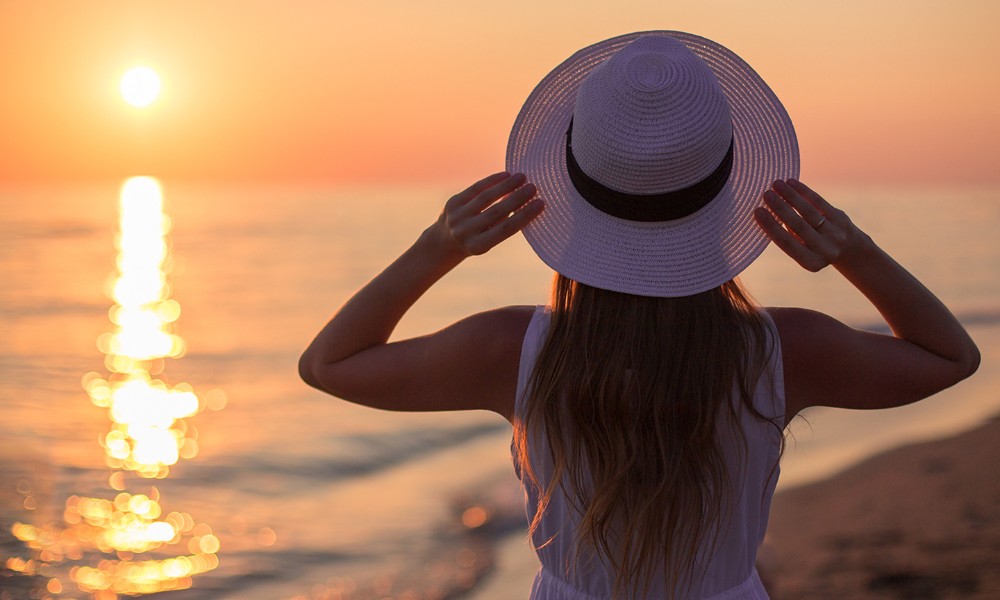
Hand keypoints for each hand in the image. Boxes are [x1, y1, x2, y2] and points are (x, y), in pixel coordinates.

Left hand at [428, 172, 542, 260]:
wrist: (444, 241)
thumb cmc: (476, 240)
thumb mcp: (489, 240)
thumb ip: (503, 224)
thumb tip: (526, 202)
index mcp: (478, 246)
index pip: (505, 229)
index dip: (524, 216)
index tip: (540, 204)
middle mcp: (465, 232)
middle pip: (496, 212)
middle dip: (517, 198)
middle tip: (534, 187)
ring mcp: (457, 216)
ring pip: (485, 198)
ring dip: (506, 186)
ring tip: (522, 177)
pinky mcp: (452, 203)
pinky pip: (474, 189)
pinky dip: (491, 181)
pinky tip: (506, 175)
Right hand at [754, 179, 870, 271]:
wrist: (849, 249)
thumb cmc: (813, 247)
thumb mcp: (802, 250)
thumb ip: (787, 235)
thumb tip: (766, 211)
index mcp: (811, 262)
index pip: (786, 243)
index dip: (771, 227)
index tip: (757, 211)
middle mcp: (825, 249)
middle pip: (798, 225)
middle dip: (780, 208)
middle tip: (765, 194)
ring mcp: (835, 233)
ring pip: (809, 211)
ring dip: (791, 196)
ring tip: (776, 184)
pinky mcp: (841, 218)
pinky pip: (819, 202)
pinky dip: (804, 191)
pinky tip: (791, 182)